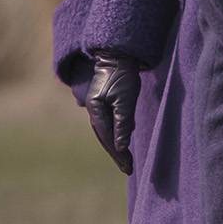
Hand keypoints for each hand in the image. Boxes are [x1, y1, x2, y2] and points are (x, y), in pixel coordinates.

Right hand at [85, 51, 141, 174]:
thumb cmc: (123, 75)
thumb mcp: (126, 99)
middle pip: (104, 137)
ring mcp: (97, 105)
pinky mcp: (104, 102)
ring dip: (114, 146)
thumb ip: (123, 123)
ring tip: (125, 160)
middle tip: (128, 169)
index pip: (107, 137)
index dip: (118, 153)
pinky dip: (114, 135)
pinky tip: (121, 142)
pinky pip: (108, 124)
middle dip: (116, 154)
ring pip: (105, 131)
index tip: (129, 167)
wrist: (118, 54)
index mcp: (96, 109)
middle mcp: (94, 109)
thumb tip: (121, 146)